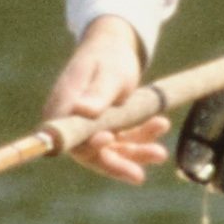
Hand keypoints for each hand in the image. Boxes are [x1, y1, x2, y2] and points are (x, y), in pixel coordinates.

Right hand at [45, 13, 167, 179]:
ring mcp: (89, 128)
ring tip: (160, 153)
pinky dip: (142, 138)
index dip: (87, 145)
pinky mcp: (106, 130)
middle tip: (139, 175)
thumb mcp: (109, 73)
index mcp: (63, 106)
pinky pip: (124, 142)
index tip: (108, 140)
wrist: (115, 47)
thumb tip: (82, 111)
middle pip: (89, 153)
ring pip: (111, 151)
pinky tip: (161, 124)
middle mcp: (72, 122)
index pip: (69, 137)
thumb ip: (97, 94)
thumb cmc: (108, 56)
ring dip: (135, 153)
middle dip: (116, 163)